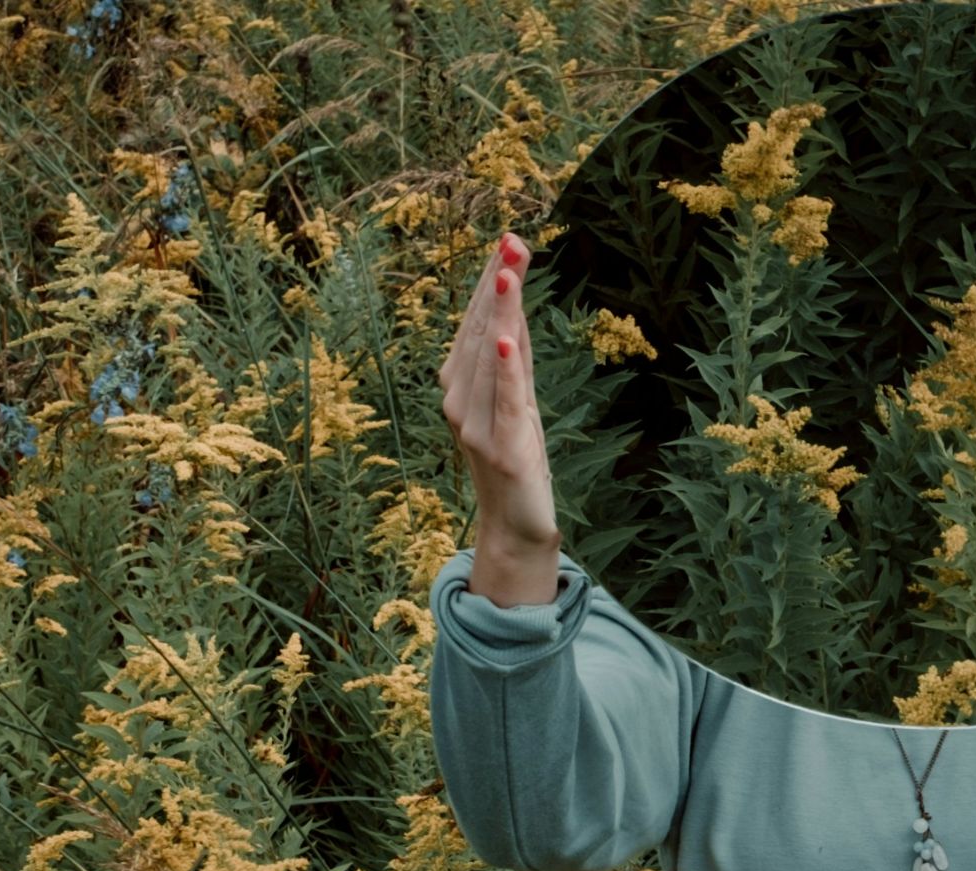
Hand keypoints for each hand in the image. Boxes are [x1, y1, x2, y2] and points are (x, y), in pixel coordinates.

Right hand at [440, 231, 560, 568]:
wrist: (514, 526)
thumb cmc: (515, 458)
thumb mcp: (517, 399)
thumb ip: (516, 355)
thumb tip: (515, 300)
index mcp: (460, 385)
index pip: (477, 322)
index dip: (493, 281)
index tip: (509, 240)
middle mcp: (458, 400)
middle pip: (481, 332)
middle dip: (498, 286)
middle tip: (513, 240)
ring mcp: (475, 425)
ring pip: (489, 358)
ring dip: (500, 315)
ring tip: (509, 275)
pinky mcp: (500, 448)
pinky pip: (503, 401)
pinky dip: (504, 370)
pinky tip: (508, 341)